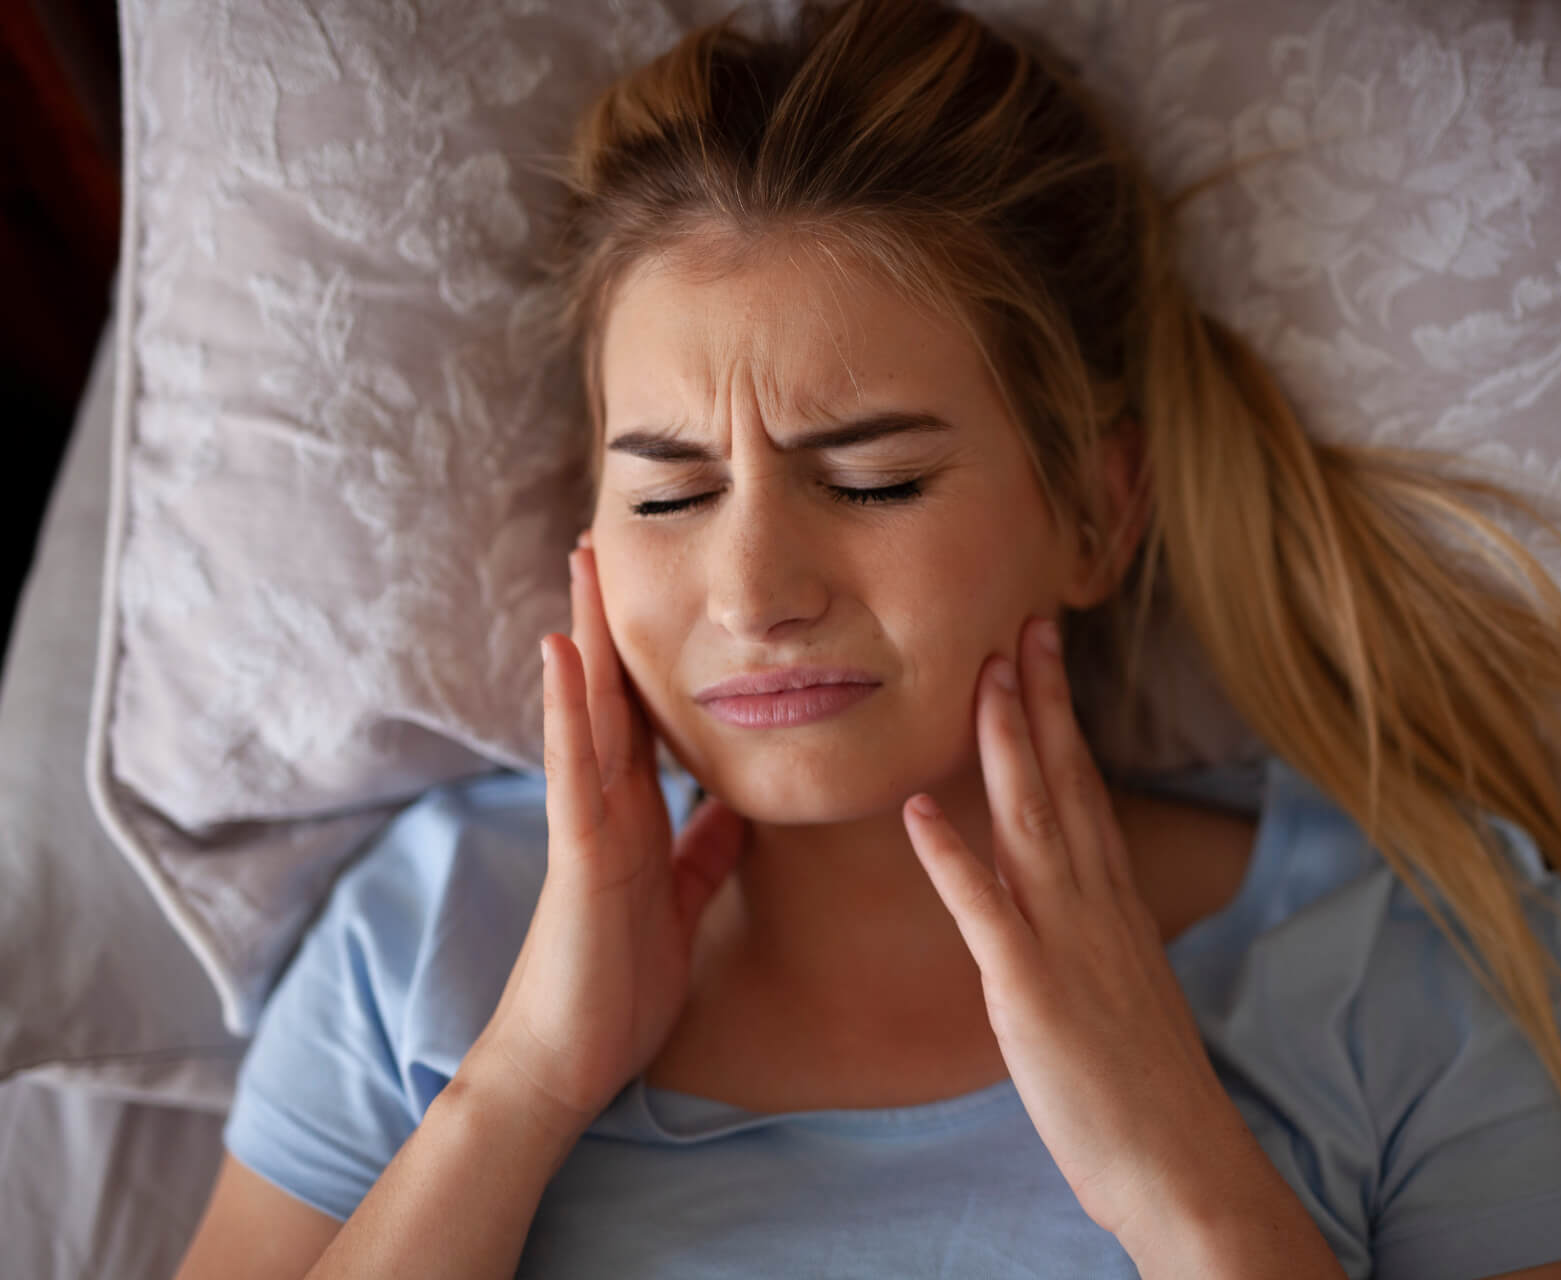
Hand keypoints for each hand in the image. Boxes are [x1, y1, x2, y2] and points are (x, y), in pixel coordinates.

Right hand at [469, 532, 744, 1137]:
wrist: (571, 1060)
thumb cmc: (620, 986)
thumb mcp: (681, 903)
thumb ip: (703, 851)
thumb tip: (738, 806)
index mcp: (635, 818)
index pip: (644, 719)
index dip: (651, 657)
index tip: (661, 592)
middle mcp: (606, 806)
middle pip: (612, 697)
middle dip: (611, 622)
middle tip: (609, 541)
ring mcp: (586, 823)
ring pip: (587, 713)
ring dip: (586, 636)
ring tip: (584, 562)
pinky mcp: (577, 853)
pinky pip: (575, 769)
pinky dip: (569, 708)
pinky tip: (564, 652)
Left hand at [900, 615, 1267, 1244]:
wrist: (1183, 1165)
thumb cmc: (1148, 1090)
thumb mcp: (1124, 988)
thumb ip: (1094, 935)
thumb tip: (1070, 904)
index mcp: (1114, 903)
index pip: (1086, 788)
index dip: (1061, 717)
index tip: (1044, 653)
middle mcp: (1095, 906)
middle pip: (1063, 782)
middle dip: (1038, 700)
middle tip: (1019, 623)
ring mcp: (1065, 943)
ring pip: (1031, 822)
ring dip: (1003, 746)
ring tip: (978, 677)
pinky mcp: (1030, 993)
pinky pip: (985, 913)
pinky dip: (950, 858)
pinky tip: (916, 811)